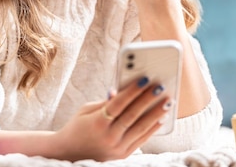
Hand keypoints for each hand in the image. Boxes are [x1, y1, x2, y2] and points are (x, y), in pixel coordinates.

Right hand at [52, 77, 170, 160]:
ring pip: (140, 128)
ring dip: (155, 114)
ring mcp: (116, 148)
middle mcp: (108, 136)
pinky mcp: (122, 155)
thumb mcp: (85, 110)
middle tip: (161, 87)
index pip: (119, 103)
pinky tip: (161, 119)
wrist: (68, 153)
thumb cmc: (77, 127)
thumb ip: (105, 102)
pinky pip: (141, 140)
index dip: (133, 90)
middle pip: (132, 115)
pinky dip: (152, 129)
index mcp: (97, 122)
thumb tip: (120, 91)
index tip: (145, 79)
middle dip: (148, 100)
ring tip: (167, 102)